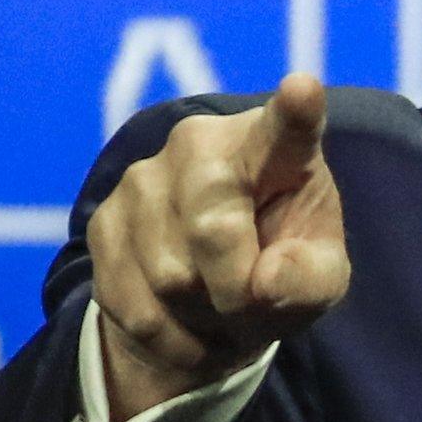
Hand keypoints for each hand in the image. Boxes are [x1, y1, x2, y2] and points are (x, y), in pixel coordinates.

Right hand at [87, 73, 348, 420]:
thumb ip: (309, 280)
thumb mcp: (318, 282)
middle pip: (213, 231)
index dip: (294, 110)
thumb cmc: (280, 272)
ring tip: (216, 304)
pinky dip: (165, 331)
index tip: (303, 90)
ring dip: (198, 313)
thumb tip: (264, 282)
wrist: (209, 302)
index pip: (285, 128)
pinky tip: (181, 317)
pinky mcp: (103, 218)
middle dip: (236, 289)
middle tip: (250, 300)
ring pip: (168, 276)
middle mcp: (202, 144)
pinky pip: (133, 302)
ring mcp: (144, 176)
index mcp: (275, 149)